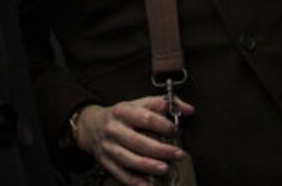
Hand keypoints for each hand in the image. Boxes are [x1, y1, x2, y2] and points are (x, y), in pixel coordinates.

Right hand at [73, 95, 193, 185]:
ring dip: (148, 166)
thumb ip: (164, 105)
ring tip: (165, 169)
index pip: (145, 117)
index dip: (162, 125)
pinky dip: (134, 181)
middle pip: (137, 141)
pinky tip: (148, 184)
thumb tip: (189, 110)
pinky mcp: (105, 162)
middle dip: (160, 149)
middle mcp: (113, 128)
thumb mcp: (139, 103)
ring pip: (128, 159)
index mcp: (123, 111)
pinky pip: (120, 174)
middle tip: (178, 154)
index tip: (175, 131)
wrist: (91, 125)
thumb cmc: (123, 115)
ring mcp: (108, 147)